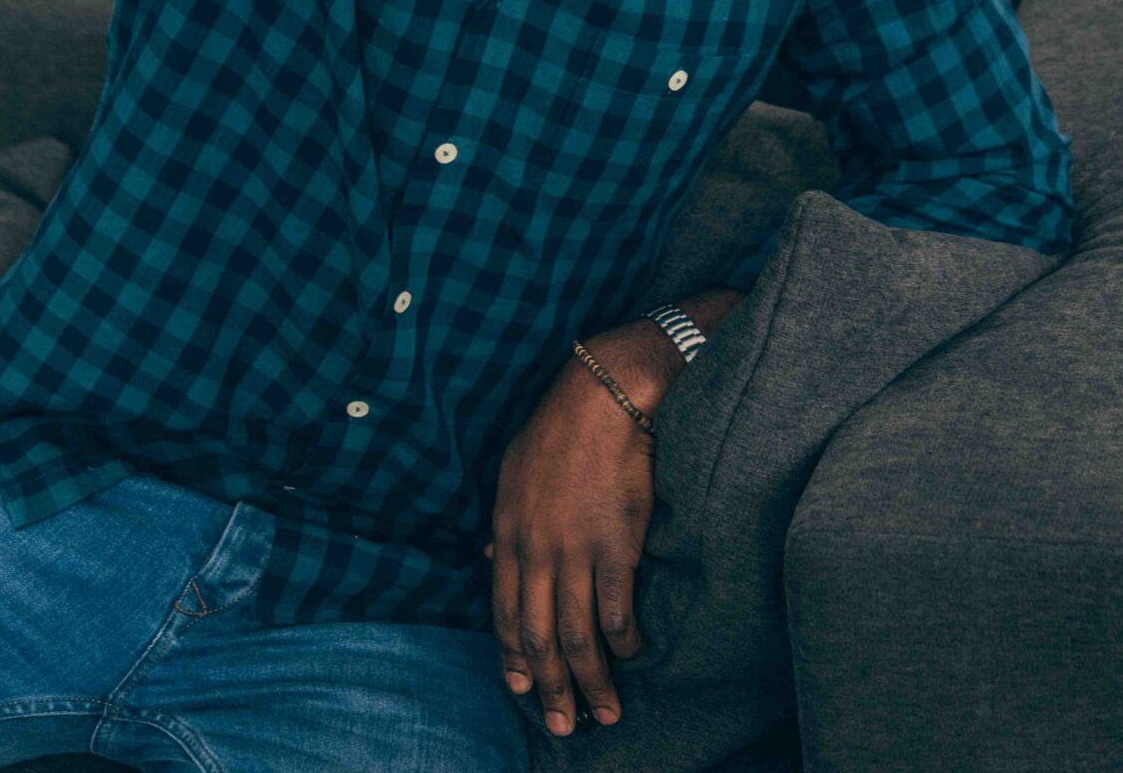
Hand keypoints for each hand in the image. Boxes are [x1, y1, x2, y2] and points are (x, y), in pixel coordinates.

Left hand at [486, 327, 671, 736]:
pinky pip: (616, 611)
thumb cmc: (558, 428)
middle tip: (564, 725)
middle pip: (540, 637)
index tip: (523, 691)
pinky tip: (631, 656)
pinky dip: (623, 642)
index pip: (506, 614)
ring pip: (578, 636)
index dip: (514, 658)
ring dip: (590, 681)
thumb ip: (503, 521)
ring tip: (605, 712)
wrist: (602, 396)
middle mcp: (536, 552)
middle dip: (550, 687)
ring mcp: (576, 553)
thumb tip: (490, 554)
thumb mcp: (512, 473)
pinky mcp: (616, 547)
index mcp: (508, 535)